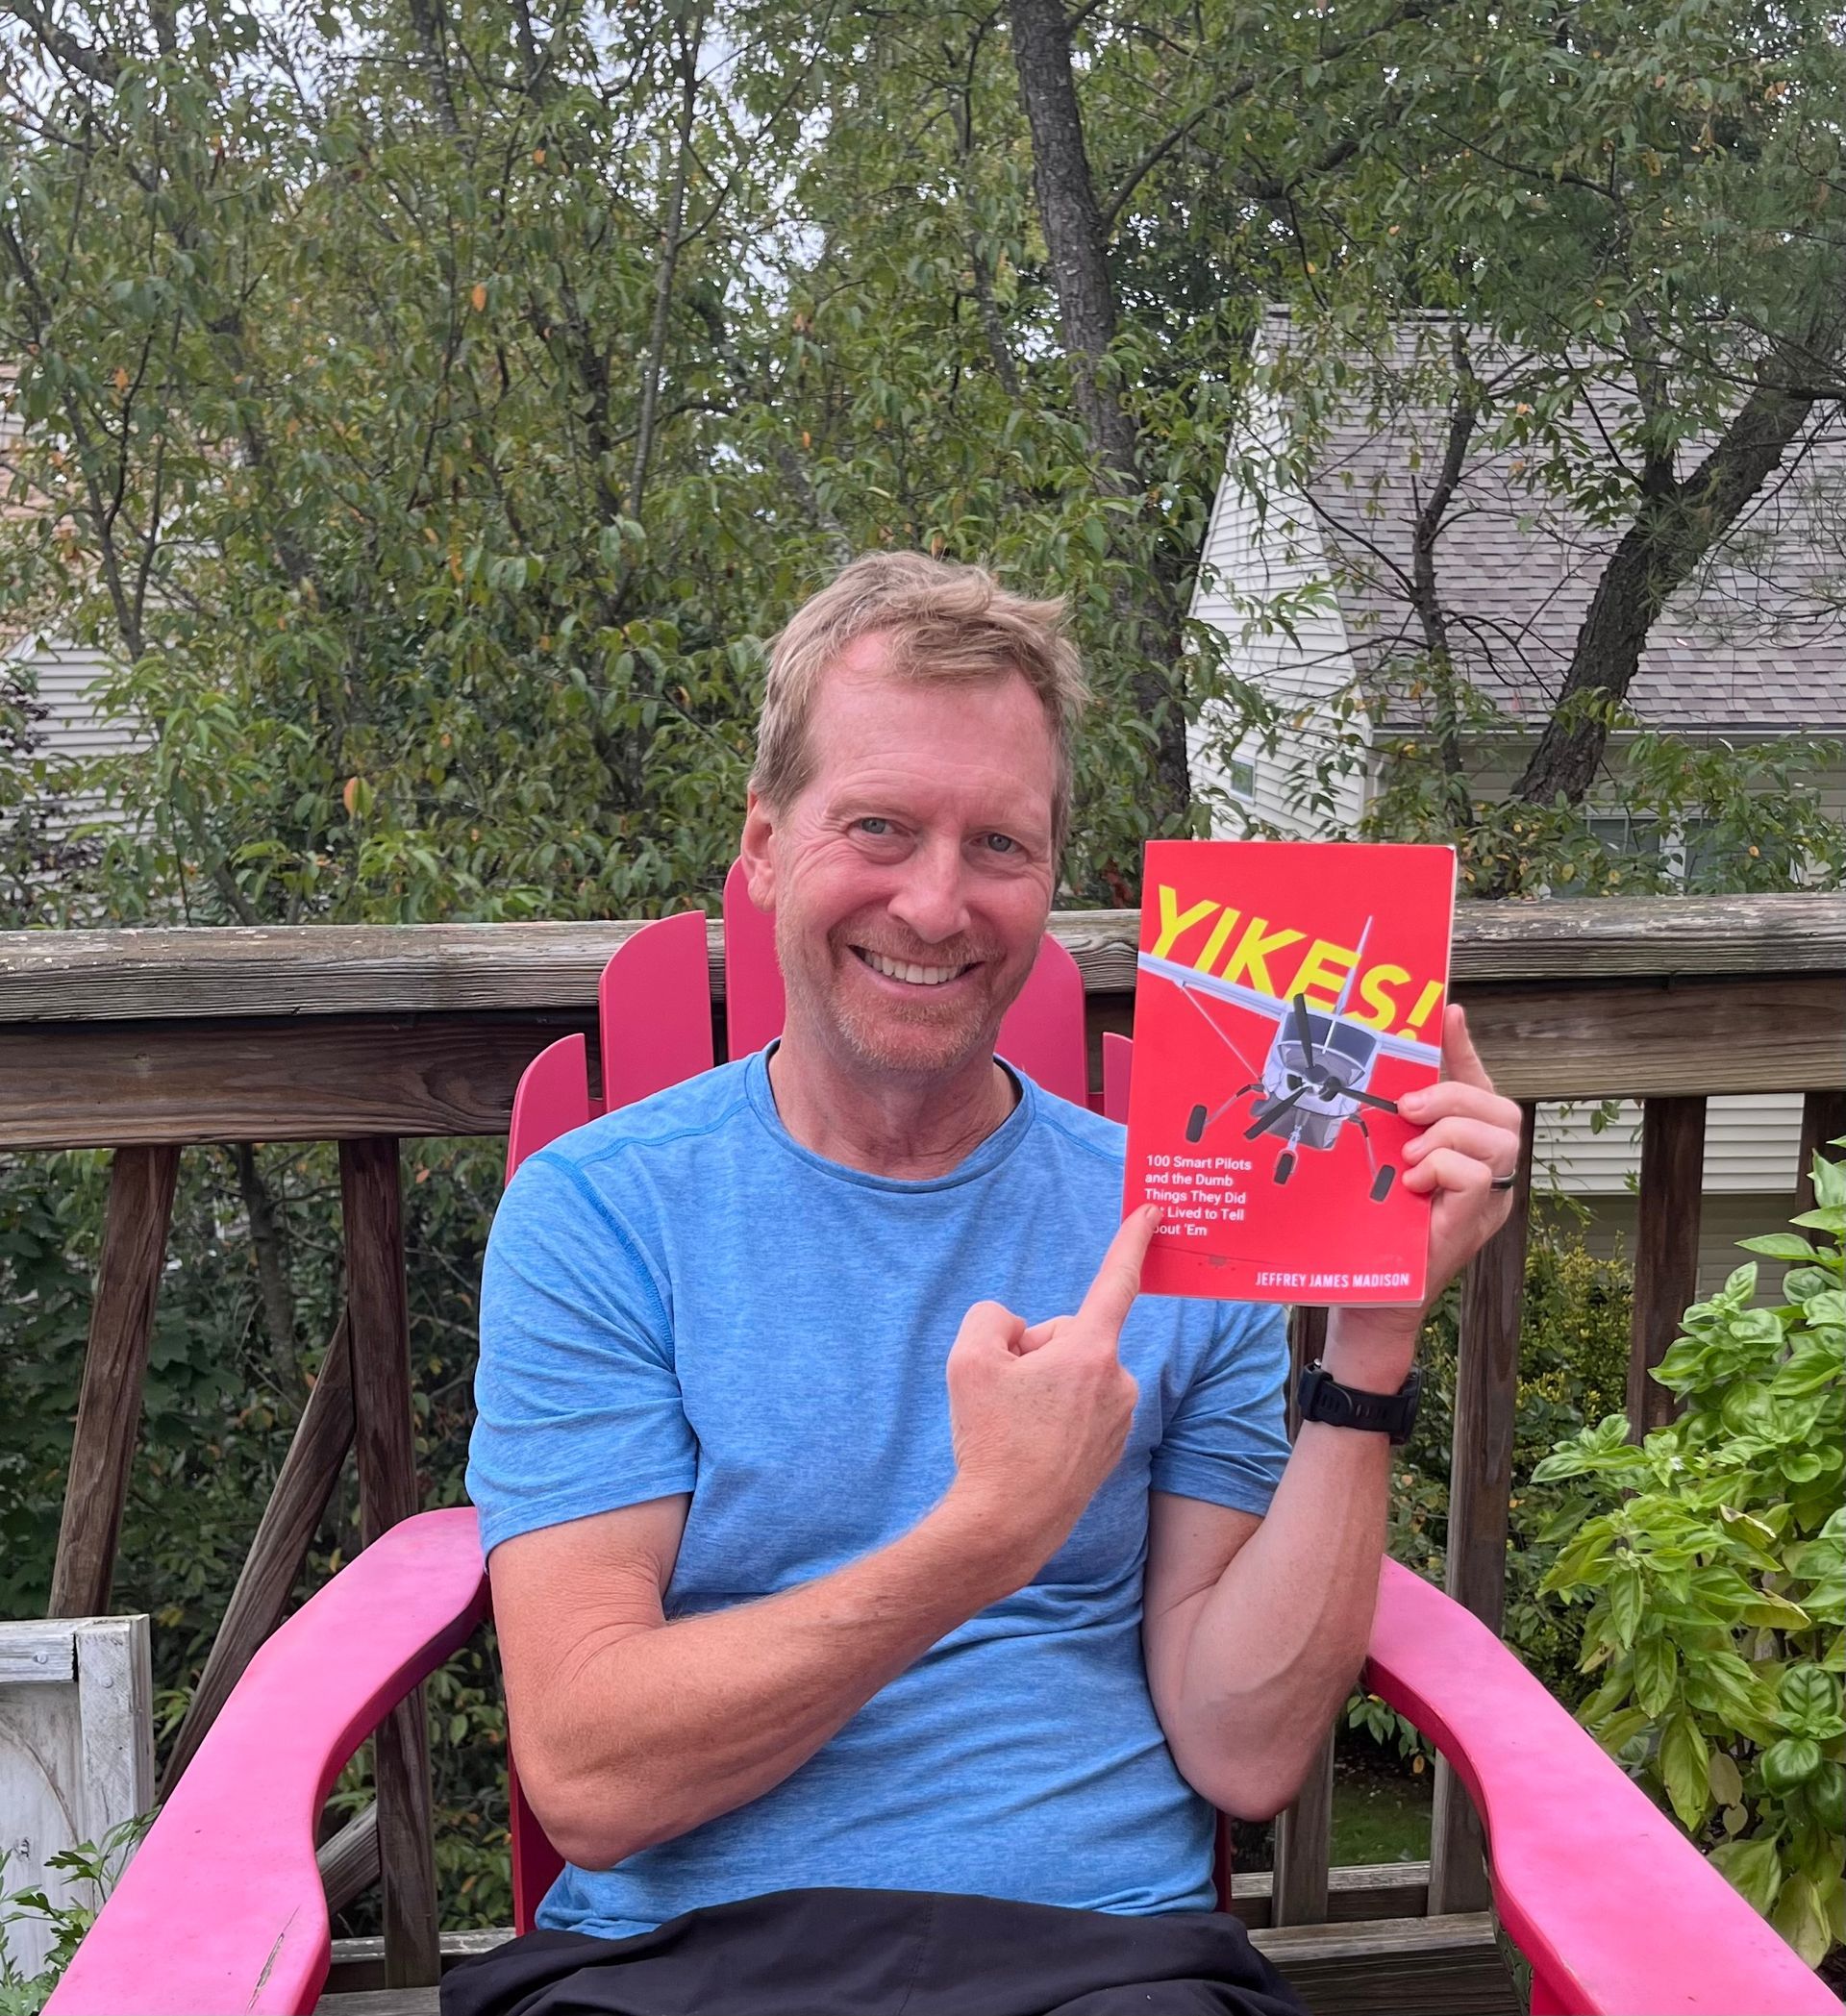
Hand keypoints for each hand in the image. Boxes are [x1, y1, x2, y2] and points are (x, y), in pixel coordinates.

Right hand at [942, 1206, 1157, 1580]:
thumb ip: (993, 1318)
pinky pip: (1077, 1407)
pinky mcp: (1112, 1447)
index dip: (1132, 1241)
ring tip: (1017, 1429)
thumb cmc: (990, 1442)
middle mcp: (1118, 1381)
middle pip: (1066, 1336)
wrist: (1007, 1526)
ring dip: (1042, 1387)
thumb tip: (1020, 1332)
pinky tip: (1031, 1446)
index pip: (1115, 1282)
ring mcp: (1119, 1417)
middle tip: (1005, 1400)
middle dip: (1034, 1353)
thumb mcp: (969, 1360)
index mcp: (1090, 1352)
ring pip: (1071, 1374)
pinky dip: (1053, 1415)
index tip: (1154, 1211)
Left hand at [1327, 1006, 1522, 1384]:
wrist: (1361, 1296)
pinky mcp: (1473, 1223)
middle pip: (1502, 1108)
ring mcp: (1487, 1199)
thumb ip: (1387, 1119)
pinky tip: (1413, 1183)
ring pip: (1499, 1137)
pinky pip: (1479, 1174)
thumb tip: (1383, 1065)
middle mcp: (1486, 1169)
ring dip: (1447, 1133)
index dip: (1465, 1047)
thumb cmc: (1369, 1226)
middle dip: (1452, 1097)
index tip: (1447, 1011)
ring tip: (1409, 1155)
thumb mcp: (1374, 1160)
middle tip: (1405, 1109)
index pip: (1478, 1085)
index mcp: (1464, 1146)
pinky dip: (1444, 1168)